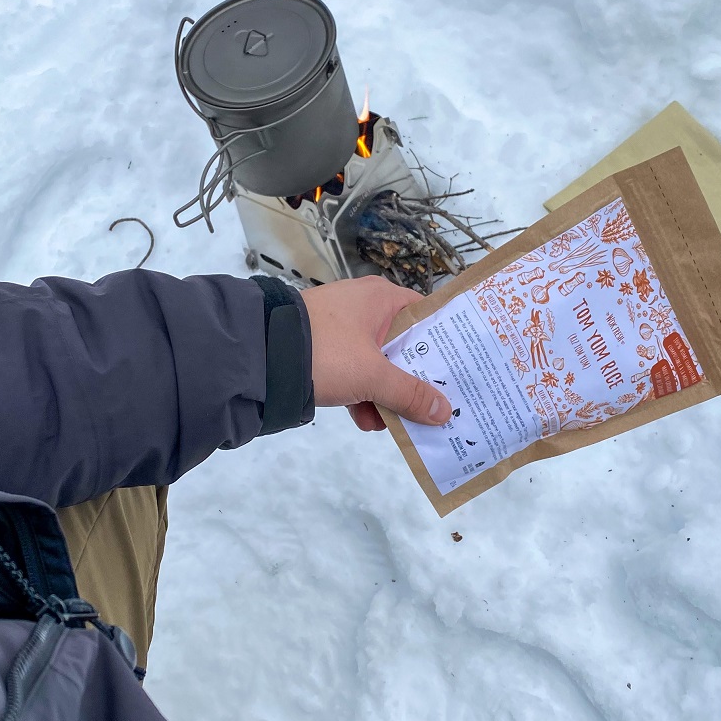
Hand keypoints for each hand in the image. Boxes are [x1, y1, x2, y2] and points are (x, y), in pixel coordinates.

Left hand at [300, 277, 450, 430]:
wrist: (259, 357)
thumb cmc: (325, 352)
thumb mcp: (372, 375)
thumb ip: (409, 394)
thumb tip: (445, 411)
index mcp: (381, 298)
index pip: (426, 316)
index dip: (445, 344)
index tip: (461, 370)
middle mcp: (363, 306)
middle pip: (403, 345)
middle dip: (414, 379)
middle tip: (434, 405)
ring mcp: (341, 328)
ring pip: (377, 362)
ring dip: (386, 394)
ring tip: (395, 422)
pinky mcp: (322, 349)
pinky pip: (352, 371)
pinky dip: (360, 395)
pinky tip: (367, 421)